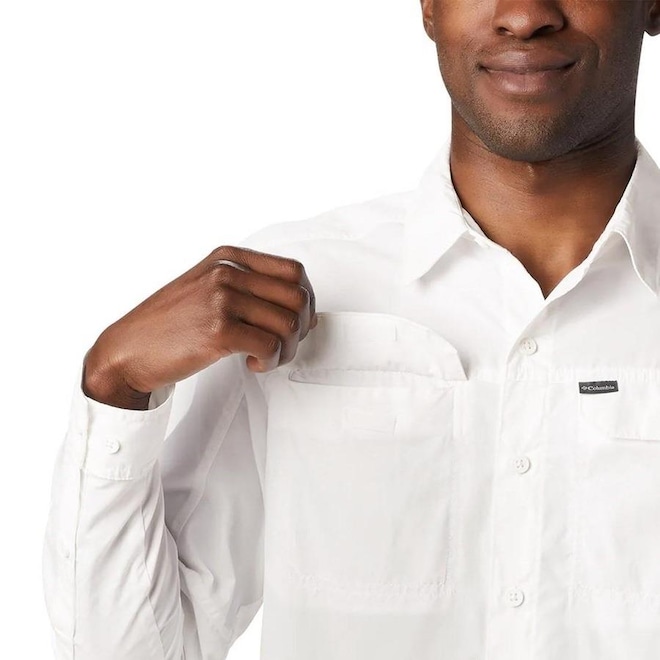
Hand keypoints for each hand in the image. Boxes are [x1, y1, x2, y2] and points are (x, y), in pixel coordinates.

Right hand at [82, 245, 317, 408]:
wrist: (128, 350)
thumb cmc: (170, 325)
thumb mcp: (208, 288)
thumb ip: (250, 288)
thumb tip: (305, 308)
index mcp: (228, 258)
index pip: (293, 271)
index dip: (306, 300)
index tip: (297, 322)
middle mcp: (226, 272)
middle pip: (297, 297)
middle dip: (301, 328)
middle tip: (283, 345)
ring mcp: (221, 299)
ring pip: (289, 324)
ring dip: (287, 349)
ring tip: (266, 358)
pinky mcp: (218, 330)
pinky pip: (271, 346)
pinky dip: (270, 361)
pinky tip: (252, 364)